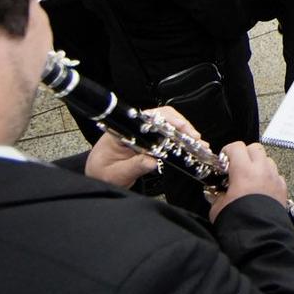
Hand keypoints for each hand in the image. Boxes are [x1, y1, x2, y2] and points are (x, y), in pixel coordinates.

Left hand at [83, 107, 205, 188]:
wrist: (97, 176)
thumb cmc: (101, 173)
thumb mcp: (116, 174)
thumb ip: (134, 167)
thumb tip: (153, 161)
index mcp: (122, 130)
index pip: (147, 117)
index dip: (167, 120)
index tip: (181, 129)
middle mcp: (133, 127)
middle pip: (162, 116)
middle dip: (182, 125)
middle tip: (195, 139)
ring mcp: (142, 132)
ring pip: (167, 124)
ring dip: (184, 132)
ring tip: (197, 143)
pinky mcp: (149, 139)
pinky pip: (167, 134)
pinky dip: (181, 138)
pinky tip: (190, 146)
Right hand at [210, 141, 289, 219]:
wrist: (259, 236)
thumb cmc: (240, 222)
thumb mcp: (218, 207)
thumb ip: (216, 195)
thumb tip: (216, 194)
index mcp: (244, 171)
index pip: (236, 147)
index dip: (228, 151)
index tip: (224, 159)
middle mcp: (262, 171)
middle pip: (255, 148)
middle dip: (245, 154)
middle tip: (237, 165)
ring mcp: (274, 179)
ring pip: (268, 160)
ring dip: (259, 165)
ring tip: (250, 177)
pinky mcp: (283, 189)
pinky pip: (277, 175)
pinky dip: (269, 178)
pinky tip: (262, 189)